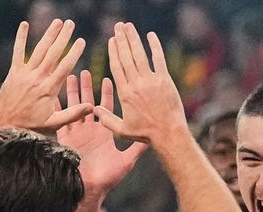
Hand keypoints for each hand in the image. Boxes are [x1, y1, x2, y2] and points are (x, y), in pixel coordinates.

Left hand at [0, 19, 92, 130]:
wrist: (4, 122)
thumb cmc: (31, 124)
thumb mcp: (54, 123)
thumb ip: (73, 114)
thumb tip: (92, 107)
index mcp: (49, 89)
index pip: (65, 67)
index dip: (73, 52)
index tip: (81, 41)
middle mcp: (38, 78)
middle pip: (53, 53)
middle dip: (63, 37)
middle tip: (71, 24)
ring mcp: (25, 73)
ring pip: (39, 50)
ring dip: (49, 34)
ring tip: (58, 22)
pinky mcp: (14, 71)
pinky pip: (18, 51)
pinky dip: (21, 37)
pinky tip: (24, 24)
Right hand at [56, 71, 147, 193]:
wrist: (90, 190)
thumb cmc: (109, 177)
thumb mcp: (126, 160)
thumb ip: (138, 148)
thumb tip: (153, 137)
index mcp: (104, 133)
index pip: (106, 108)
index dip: (106, 94)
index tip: (108, 78)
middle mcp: (89, 131)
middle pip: (87, 103)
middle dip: (87, 87)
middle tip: (85, 69)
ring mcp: (76, 134)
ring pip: (73, 109)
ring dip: (71, 93)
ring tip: (70, 76)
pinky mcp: (65, 140)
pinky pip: (60, 121)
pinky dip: (56, 109)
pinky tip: (51, 95)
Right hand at [94, 22, 187, 143]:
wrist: (168, 133)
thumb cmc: (146, 134)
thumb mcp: (122, 130)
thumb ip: (107, 120)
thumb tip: (94, 109)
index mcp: (125, 93)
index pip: (117, 67)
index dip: (113, 51)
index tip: (112, 40)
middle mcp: (136, 84)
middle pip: (126, 57)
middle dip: (121, 39)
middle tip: (118, 26)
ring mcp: (151, 81)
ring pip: (140, 55)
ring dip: (133, 39)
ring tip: (128, 26)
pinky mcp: (165, 80)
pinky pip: (159, 59)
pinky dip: (155, 46)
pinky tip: (151, 35)